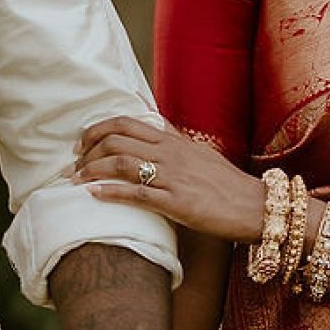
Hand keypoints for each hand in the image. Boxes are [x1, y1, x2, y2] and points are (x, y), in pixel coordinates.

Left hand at [71, 114, 264, 243]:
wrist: (256, 206)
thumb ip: (175, 139)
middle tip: (73, 166)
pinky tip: (93, 196)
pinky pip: (137, 194)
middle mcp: (170, 153)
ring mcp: (173, 176)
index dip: (96, 130)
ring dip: (92, 171)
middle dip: (87, 151)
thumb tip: (156, 123)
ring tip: (75, 181)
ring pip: (121, 163)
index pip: (126, 123)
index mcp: (173, 140)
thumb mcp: (200, 153)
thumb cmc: (227, 184)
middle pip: (116, 139)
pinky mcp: (177, 202)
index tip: (81, 144)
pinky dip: (110, 193)